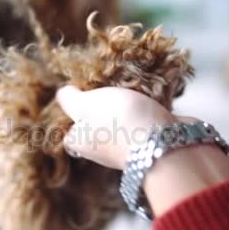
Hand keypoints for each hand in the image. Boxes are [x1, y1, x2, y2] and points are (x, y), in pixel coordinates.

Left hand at [56, 85, 176, 168]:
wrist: (166, 142)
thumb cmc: (118, 122)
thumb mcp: (84, 104)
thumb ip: (70, 99)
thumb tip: (62, 94)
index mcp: (83, 143)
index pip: (72, 133)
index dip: (75, 115)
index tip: (82, 95)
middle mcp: (106, 149)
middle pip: (100, 125)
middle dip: (106, 105)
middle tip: (109, 82)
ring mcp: (133, 146)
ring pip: (127, 121)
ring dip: (131, 103)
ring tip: (132, 80)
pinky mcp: (157, 138)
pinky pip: (150, 119)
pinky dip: (152, 105)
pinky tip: (154, 88)